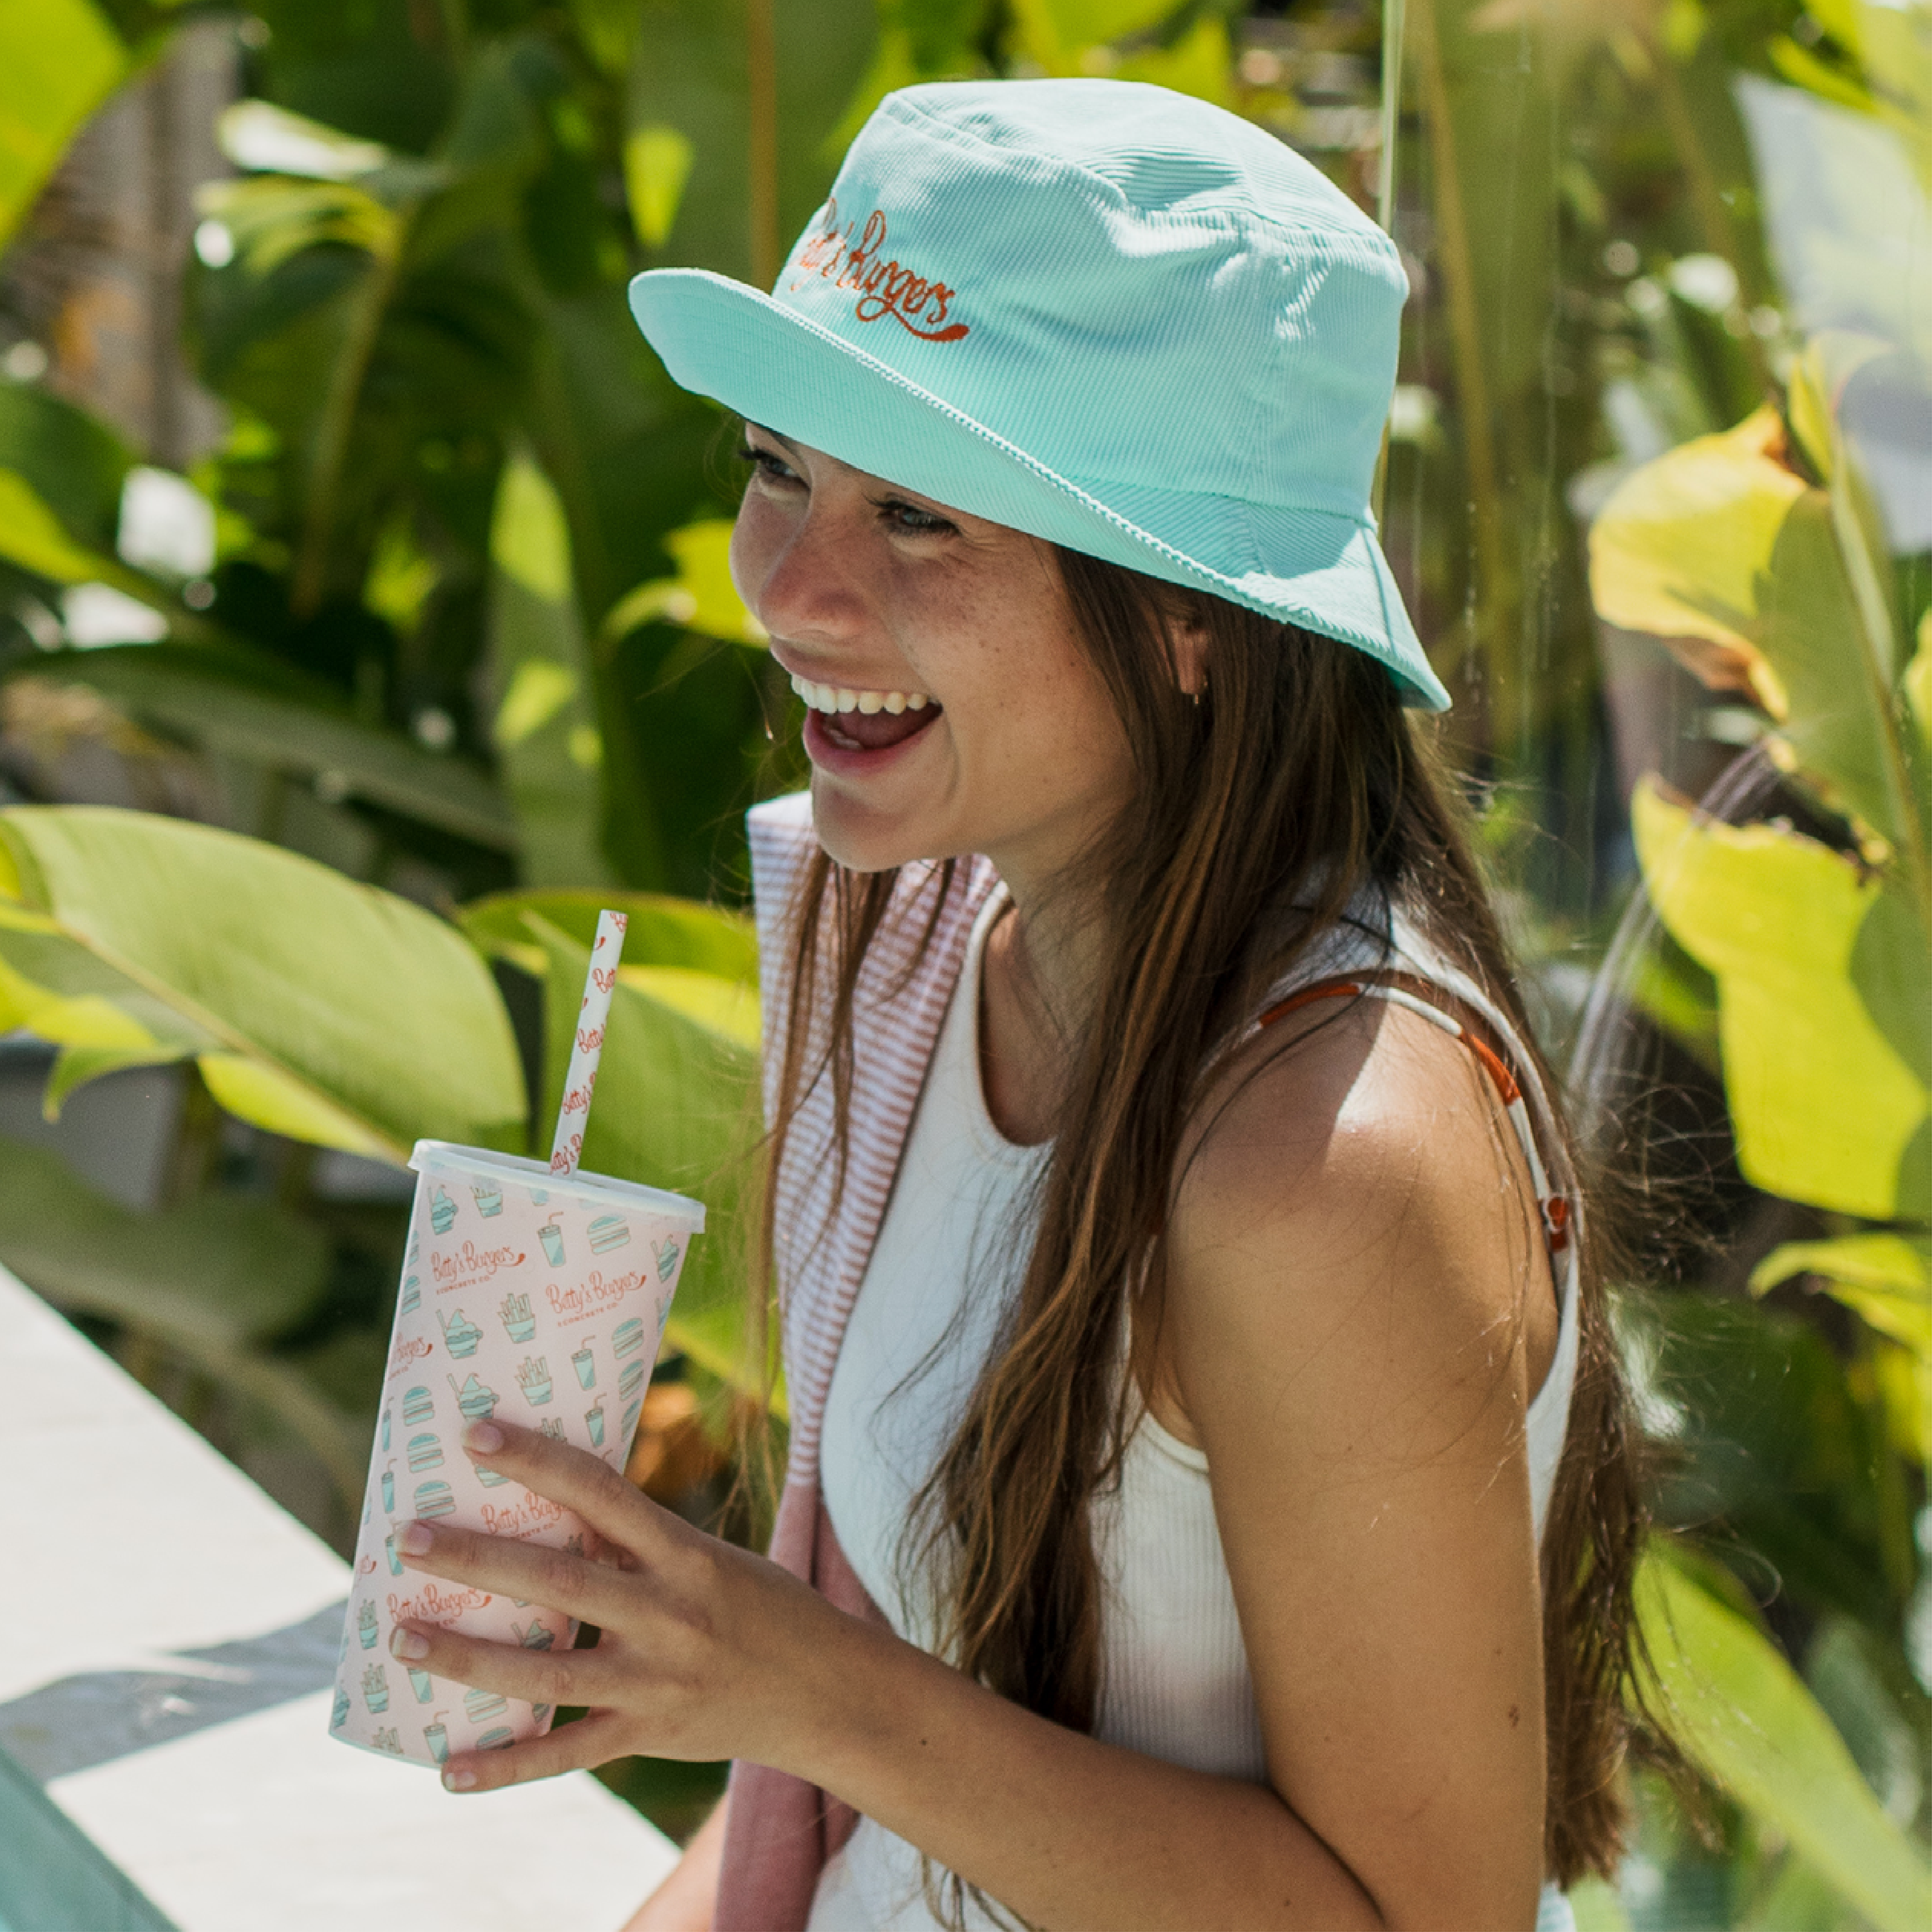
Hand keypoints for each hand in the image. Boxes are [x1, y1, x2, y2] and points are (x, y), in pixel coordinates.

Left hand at [389, 1417, 828, 1793]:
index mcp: (688, 1556)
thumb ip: (639, 1546)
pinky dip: (507, 1766)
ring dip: (469, 1659)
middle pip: (559, 1583)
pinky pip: (567, 1755)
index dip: (537, 1460)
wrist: (827, 1693)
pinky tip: (448, 1771)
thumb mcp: (713, 1560)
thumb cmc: (762, 1608)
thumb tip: (554, 1516)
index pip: (602, 1493)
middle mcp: (670, 1616)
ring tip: (403, 1640)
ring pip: (548, 1675)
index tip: (475, 1433)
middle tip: (409, 1536)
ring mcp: (657, 1683)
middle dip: (478, 1560)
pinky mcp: (649, 1736)